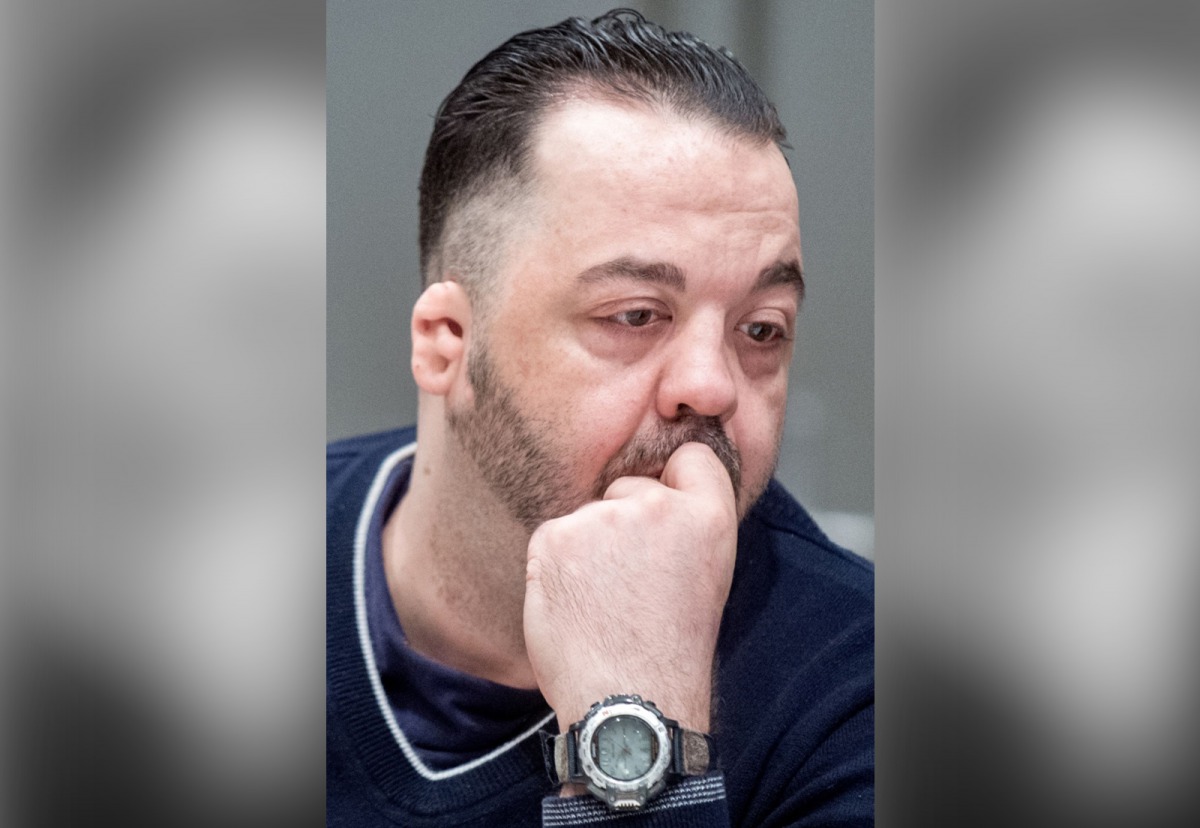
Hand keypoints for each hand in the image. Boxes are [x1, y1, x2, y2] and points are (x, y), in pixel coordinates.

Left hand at [523, 441, 737, 733]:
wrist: (629, 702)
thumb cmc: (670, 650)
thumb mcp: (709, 576)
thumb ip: (688, 526)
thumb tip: (656, 491)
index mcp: (708, 517)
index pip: (693, 458)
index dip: (676, 479)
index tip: (666, 511)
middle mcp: (657, 505)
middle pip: (630, 485)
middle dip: (625, 521)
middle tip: (631, 582)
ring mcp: (603, 517)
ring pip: (589, 514)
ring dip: (588, 547)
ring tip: (605, 602)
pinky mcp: (556, 535)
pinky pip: (553, 536)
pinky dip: (556, 566)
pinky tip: (577, 604)